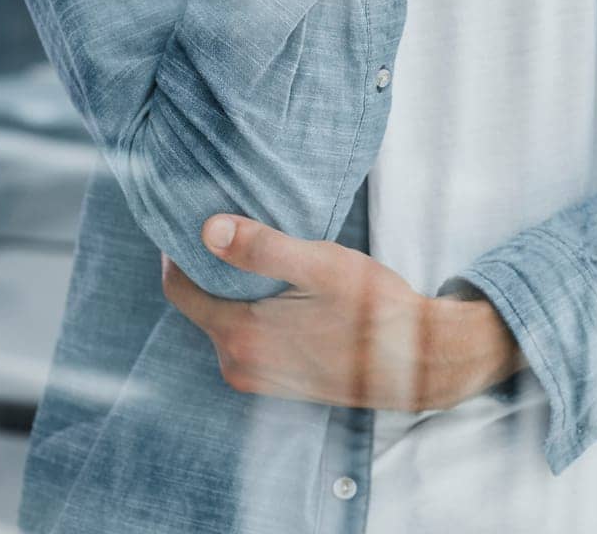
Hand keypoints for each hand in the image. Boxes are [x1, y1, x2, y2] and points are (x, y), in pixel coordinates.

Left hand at [161, 214, 526, 412]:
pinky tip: (275, 285)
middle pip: (197, 303)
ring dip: (229, 286)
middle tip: (225, 222)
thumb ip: (262, 249)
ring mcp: (255, 378)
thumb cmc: (374, 309)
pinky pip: (243, 336)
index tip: (189, 215)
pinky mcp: (275, 381)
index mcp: (241, 335)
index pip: (179, 288)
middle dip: (204, 265)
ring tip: (253, 250)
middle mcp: (238, 365)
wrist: (418, 362)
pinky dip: (248, 307)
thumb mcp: (321, 265)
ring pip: (220, 319)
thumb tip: (207, 228)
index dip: (178, 249)